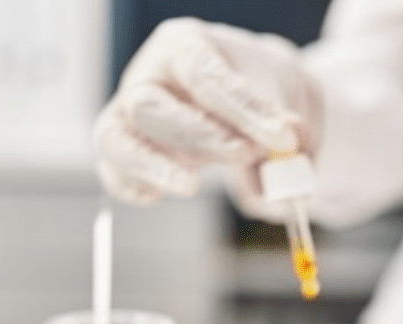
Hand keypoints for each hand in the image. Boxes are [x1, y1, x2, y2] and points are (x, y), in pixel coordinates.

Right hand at [93, 18, 322, 207]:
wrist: (251, 105)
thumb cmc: (260, 88)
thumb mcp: (284, 93)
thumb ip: (286, 122)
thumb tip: (289, 146)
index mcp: (185, 47)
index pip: (203, 74)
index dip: (240, 109)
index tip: (280, 138)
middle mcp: (149, 76)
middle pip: (149, 105)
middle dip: (198, 136)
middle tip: (244, 155)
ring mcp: (129, 115)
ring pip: (116, 138)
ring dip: (153, 167)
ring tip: (191, 186)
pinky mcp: (126, 151)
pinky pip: (113, 171)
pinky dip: (129, 186)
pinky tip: (155, 197)